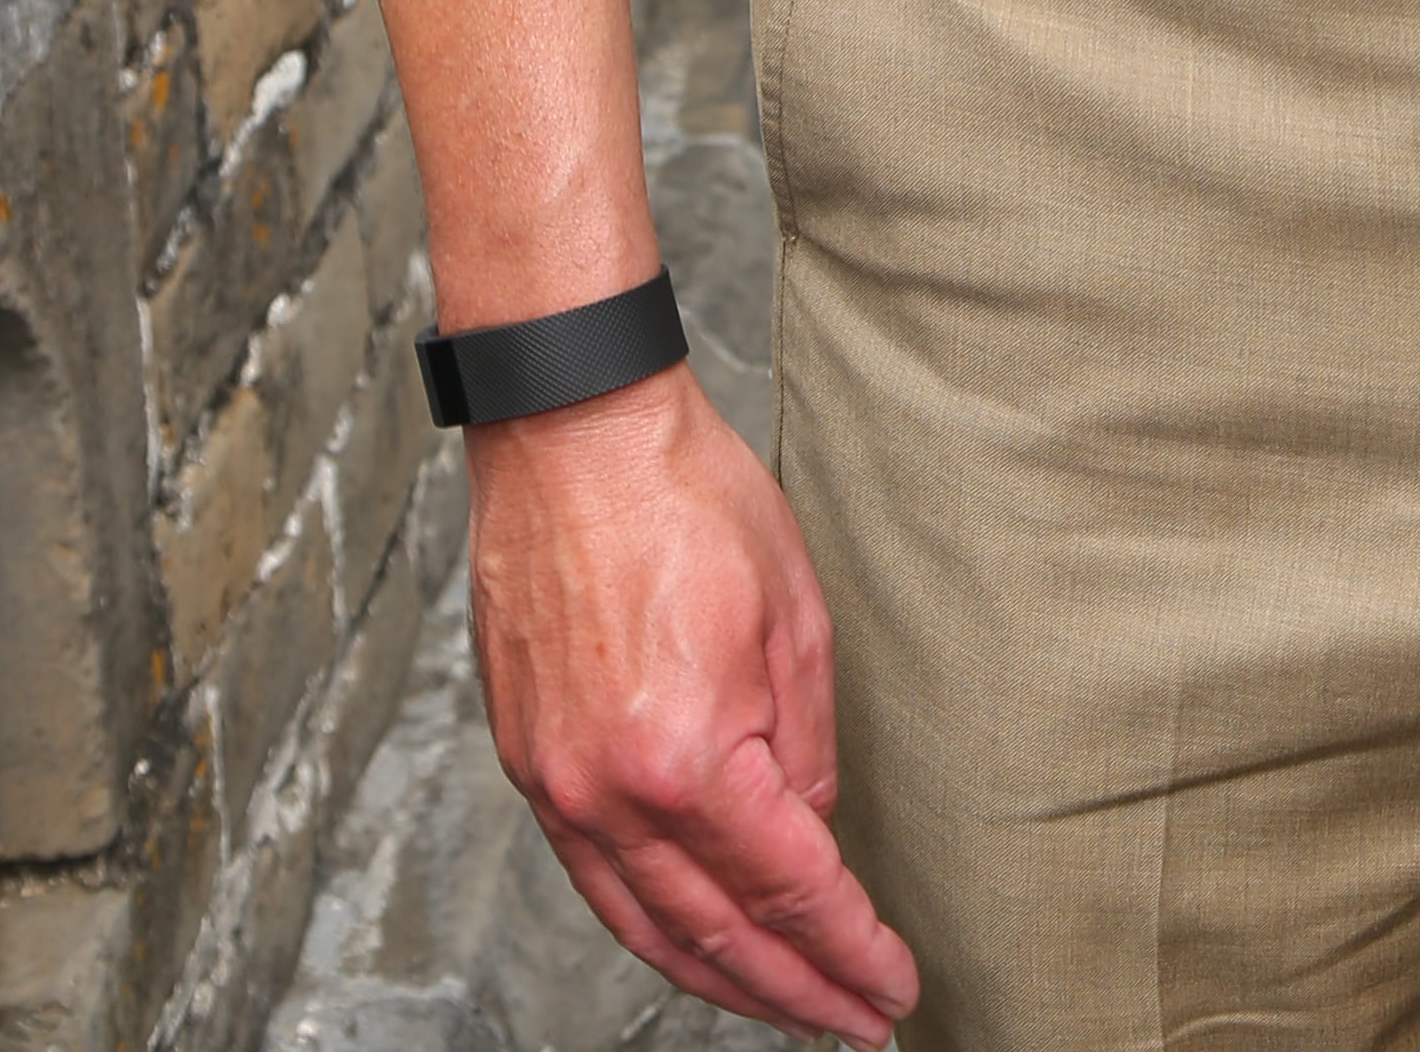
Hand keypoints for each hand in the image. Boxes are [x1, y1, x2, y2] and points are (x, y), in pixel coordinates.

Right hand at [465, 362, 918, 1042]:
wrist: (569, 428)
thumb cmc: (683, 493)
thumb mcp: (792, 611)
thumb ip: (807, 745)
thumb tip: (807, 831)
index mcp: (688, 756)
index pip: (790, 892)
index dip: (849, 951)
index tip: (892, 987)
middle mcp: (610, 792)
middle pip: (716, 935)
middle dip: (793, 994)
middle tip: (852, 1026)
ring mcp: (557, 784)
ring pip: (644, 928)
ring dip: (721, 980)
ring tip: (784, 1007)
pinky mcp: (527, 760)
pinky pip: (595, 879)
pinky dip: (650, 925)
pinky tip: (692, 939)